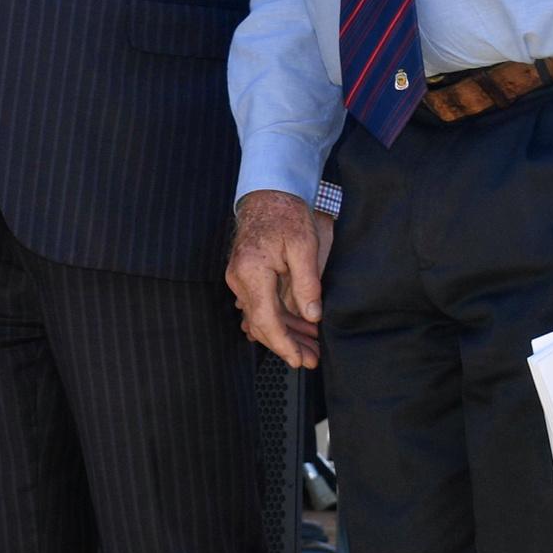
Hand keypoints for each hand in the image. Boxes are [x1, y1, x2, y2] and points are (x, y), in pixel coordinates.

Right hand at [225, 190, 334, 368]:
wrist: (269, 193)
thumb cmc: (286, 215)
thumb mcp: (304, 246)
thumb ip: (307, 283)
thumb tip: (312, 315)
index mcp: (252, 273)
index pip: (265, 320)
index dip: (283, 344)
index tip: (299, 360)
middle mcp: (240, 279)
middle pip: (261, 324)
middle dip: (286, 345)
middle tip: (311, 359)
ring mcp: (240, 278)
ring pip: (261, 317)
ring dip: (285, 333)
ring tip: (310, 347)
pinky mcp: (246, 276)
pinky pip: (260, 304)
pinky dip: (279, 318)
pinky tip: (298, 327)